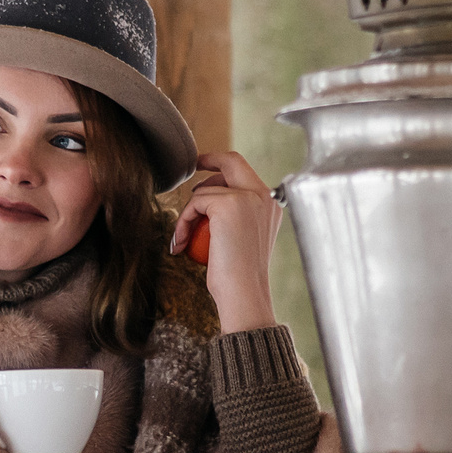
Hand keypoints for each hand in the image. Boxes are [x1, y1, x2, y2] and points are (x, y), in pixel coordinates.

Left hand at [169, 151, 281, 334]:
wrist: (244, 293)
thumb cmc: (239, 277)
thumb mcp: (243, 240)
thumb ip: (236, 216)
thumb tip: (208, 201)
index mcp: (271, 204)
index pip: (246, 172)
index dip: (224, 164)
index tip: (205, 165)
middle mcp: (263, 196)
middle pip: (231, 161)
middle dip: (208, 159)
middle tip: (192, 166)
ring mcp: (247, 197)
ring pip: (205, 191)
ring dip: (187, 214)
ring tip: (183, 239)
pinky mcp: (229, 203)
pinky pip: (194, 204)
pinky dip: (183, 222)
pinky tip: (180, 244)